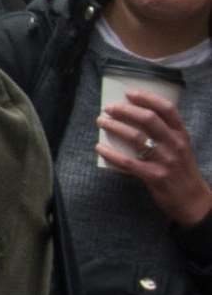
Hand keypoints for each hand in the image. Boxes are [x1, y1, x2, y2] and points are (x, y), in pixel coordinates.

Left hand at [96, 91, 211, 227]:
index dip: (147, 98)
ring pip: (136, 137)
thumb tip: (133, 116)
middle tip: (109, 108)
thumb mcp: (180, 148)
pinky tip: (99, 147)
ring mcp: (165, 161)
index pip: (167, 109)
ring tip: (102, 122)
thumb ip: (164, 134)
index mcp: (181, 135)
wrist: (193, 201)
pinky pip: (127, 162)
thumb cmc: (182, 170)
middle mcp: (175, 145)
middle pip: (148, 119)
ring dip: (115, 127)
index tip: (129, 93)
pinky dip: (111, 153)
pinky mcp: (154, 176)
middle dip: (125, 110)